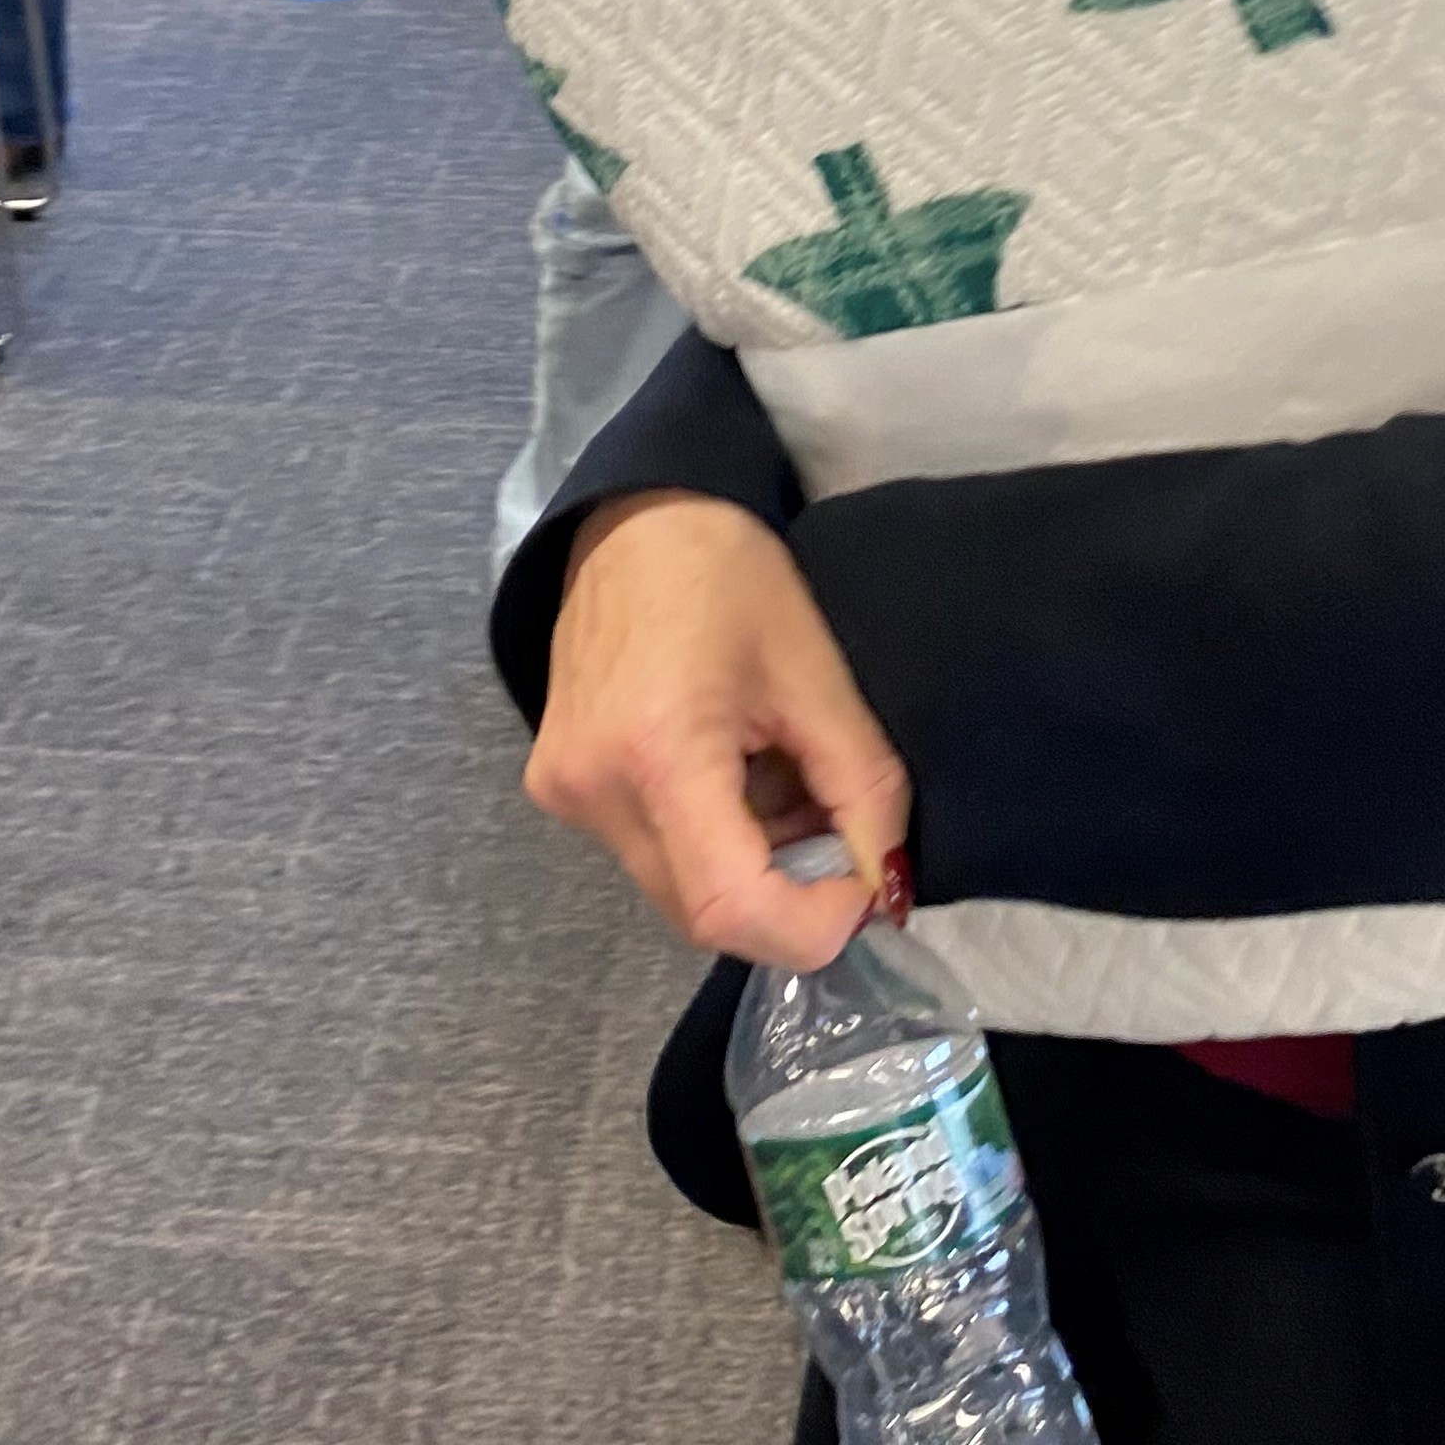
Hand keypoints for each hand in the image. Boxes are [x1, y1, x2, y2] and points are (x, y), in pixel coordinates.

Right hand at [527, 495, 910, 967]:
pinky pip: (650, 853)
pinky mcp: (557, 788)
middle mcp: (593, 791)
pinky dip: (712, 840)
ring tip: (785, 781)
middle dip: (789, 897)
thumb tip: (887, 884)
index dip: (811, 926)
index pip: (730, 908)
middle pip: (703, 914)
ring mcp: (564, 794)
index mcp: (656, 752)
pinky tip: (739, 774)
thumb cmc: (730, 573)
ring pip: (677, 891)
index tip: (866, 887)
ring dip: (750, 870)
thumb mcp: (818, 674)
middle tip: (838, 828)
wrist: (632, 518)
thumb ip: (863, 790)